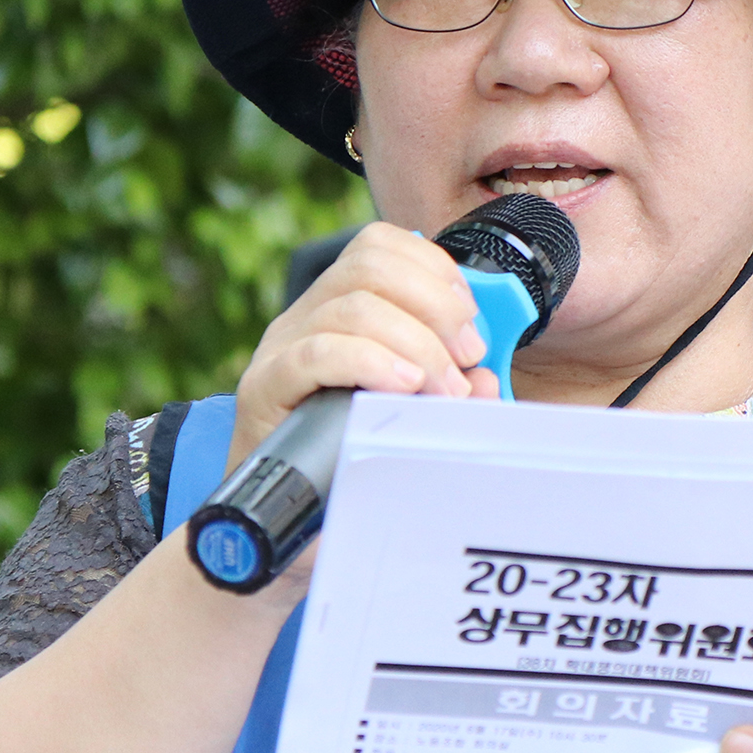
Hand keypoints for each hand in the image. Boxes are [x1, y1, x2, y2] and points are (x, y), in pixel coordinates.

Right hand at [227, 225, 495, 469]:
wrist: (284, 507)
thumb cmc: (348, 449)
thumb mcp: (411, 407)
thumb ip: (449, 387)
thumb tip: (485, 379)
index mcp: (337, 304)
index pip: (378, 245)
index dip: (434, 268)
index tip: (470, 318)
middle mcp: (305, 315)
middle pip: (370, 266)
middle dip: (434, 305)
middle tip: (466, 356)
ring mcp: (280, 347)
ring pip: (353, 307)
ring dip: (416, 344)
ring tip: (443, 389)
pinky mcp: (266, 386)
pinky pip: (317, 353)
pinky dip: (372, 362)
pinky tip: (404, 386)